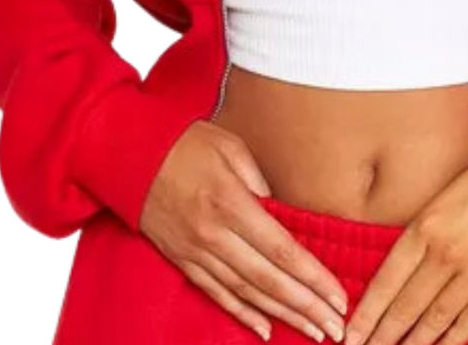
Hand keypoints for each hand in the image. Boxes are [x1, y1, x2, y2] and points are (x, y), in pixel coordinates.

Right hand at [139, 120, 348, 341]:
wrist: (129, 155)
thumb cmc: (186, 143)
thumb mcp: (232, 148)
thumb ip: (261, 182)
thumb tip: (283, 213)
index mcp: (232, 205)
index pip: (282, 250)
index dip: (313, 278)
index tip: (338, 296)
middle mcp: (214, 236)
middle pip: (269, 280)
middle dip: (307, 307)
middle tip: (336, 328)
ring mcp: (195, 252)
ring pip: (246, 293)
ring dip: (282, 316)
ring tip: (312, 332)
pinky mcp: (181, 260)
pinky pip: (216, 294)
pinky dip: (242, 314)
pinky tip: (265, 330)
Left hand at [343, 158, 467, 344]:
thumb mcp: (444, 195)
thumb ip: (423, 229)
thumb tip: (401, 264)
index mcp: (426, 226)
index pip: (387, 279)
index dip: (367, 312)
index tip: (351, 333)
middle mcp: (445, 254)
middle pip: (406, 306)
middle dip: (382, 336)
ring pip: (434, 320)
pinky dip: (451, 341)